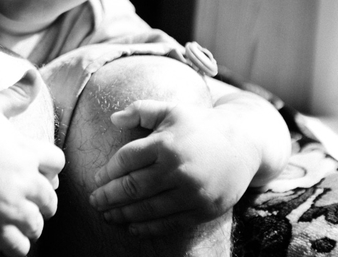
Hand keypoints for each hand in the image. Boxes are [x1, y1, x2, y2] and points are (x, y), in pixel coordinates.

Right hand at [0, 68, 64, 256]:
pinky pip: (19, 248)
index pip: (58, 164)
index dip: (46, 168)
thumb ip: (16, 95)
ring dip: (27, 223)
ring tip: (9, 217)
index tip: (29, 170)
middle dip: (38, 200)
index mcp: (26, 150)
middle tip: (17, 197)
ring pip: (37, 226)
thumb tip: (32, 74)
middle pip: (51, 200)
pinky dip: (14, 245)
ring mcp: (6, 206)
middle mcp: (22, 180)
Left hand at [88, 100, 255, 237]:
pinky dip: (147, 227)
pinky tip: (132, 226)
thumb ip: (140, 110)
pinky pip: (169, 223)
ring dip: (122, 214)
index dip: (107, 171)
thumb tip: (113, 118)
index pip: (125, 160)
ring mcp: (191, 191)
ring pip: (147, 208)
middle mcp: (177, 168)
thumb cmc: (199, 124)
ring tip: (107, 215)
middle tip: (93, 200)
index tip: (96, 178)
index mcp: (165, 143)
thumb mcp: (170, 110)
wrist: (243, 142)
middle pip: (132, 187)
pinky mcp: (203, 209)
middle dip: (107, 196)